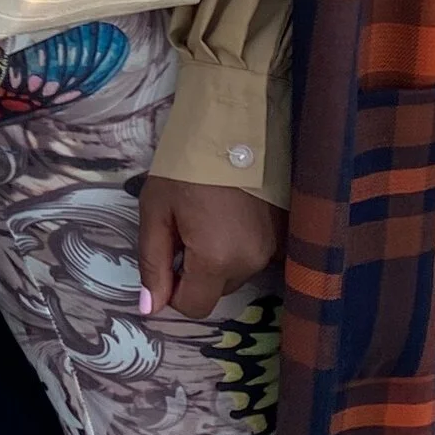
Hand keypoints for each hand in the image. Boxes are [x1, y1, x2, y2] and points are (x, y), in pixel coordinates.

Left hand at [136, 174, 280, 318]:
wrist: (231, 126)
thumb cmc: (184, 167)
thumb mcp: (155, 212)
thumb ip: (153, 265)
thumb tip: (149, 309)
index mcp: (216, 259)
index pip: (194, 307)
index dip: (173, 290)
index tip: (168, 258)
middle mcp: (251, 261)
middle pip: (216, 290)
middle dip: (196, 271)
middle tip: (185, 228)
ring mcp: (273, 247)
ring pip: (237, 273)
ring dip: (219, 258)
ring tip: (209, 216)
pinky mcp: (285, 232)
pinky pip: (255, 256)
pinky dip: (240, 246)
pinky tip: (230, 217)